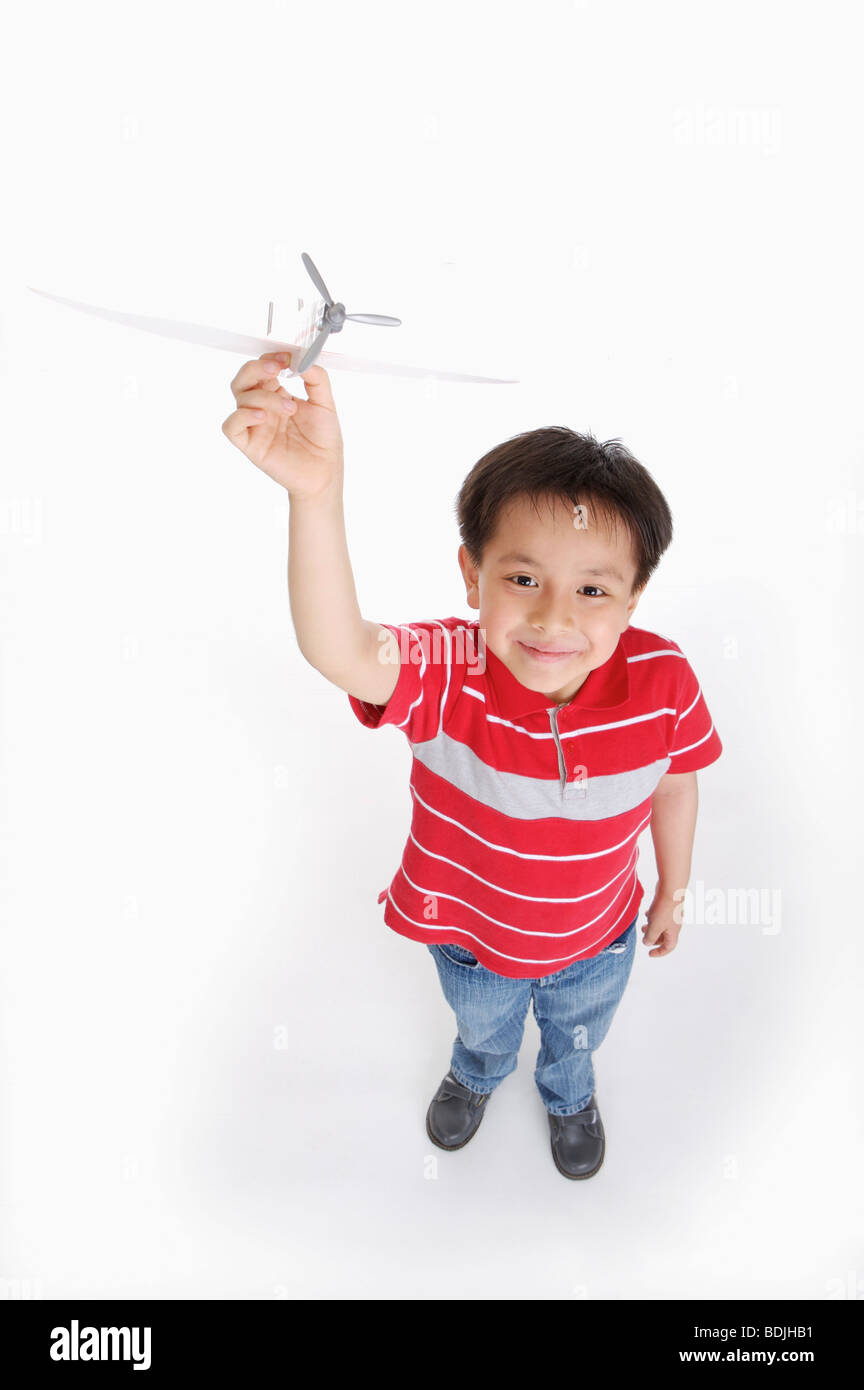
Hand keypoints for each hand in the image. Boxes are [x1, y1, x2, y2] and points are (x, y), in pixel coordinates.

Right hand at [221, 352, 344, 498]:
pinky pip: (231, 426)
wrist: (325, 472)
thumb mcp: (325, 403)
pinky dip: (243, 416)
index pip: (262, 369)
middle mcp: (262, 408)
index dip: (270, 358)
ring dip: (264, 396)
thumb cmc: (324, 441)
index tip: (286, 357)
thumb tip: (303, 359)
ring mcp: (255, 426)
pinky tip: (263, 417)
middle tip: (277, 368)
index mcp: (277, 395)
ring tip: (290, 408)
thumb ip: (317, 379)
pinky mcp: (250, 445)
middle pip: (243, 379)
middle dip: (257, 368)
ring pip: (240, 398)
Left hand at [640, 888, 682, 957]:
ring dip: (652, 927)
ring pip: (662, 925)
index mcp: (673, 932)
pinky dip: (653, 916)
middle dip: (654, 939)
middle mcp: (674, 924)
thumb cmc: (664, 909)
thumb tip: (647, 943)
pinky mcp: (668, 905)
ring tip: (643, 927)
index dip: (660, 952)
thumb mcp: (654, 927)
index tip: (650, 953)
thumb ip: (650, 937)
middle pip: (665, 937)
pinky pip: (660, 914)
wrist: (671, 889)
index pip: (669, 947)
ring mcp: (672, 914)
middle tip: (645, 940)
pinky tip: (647, 913)